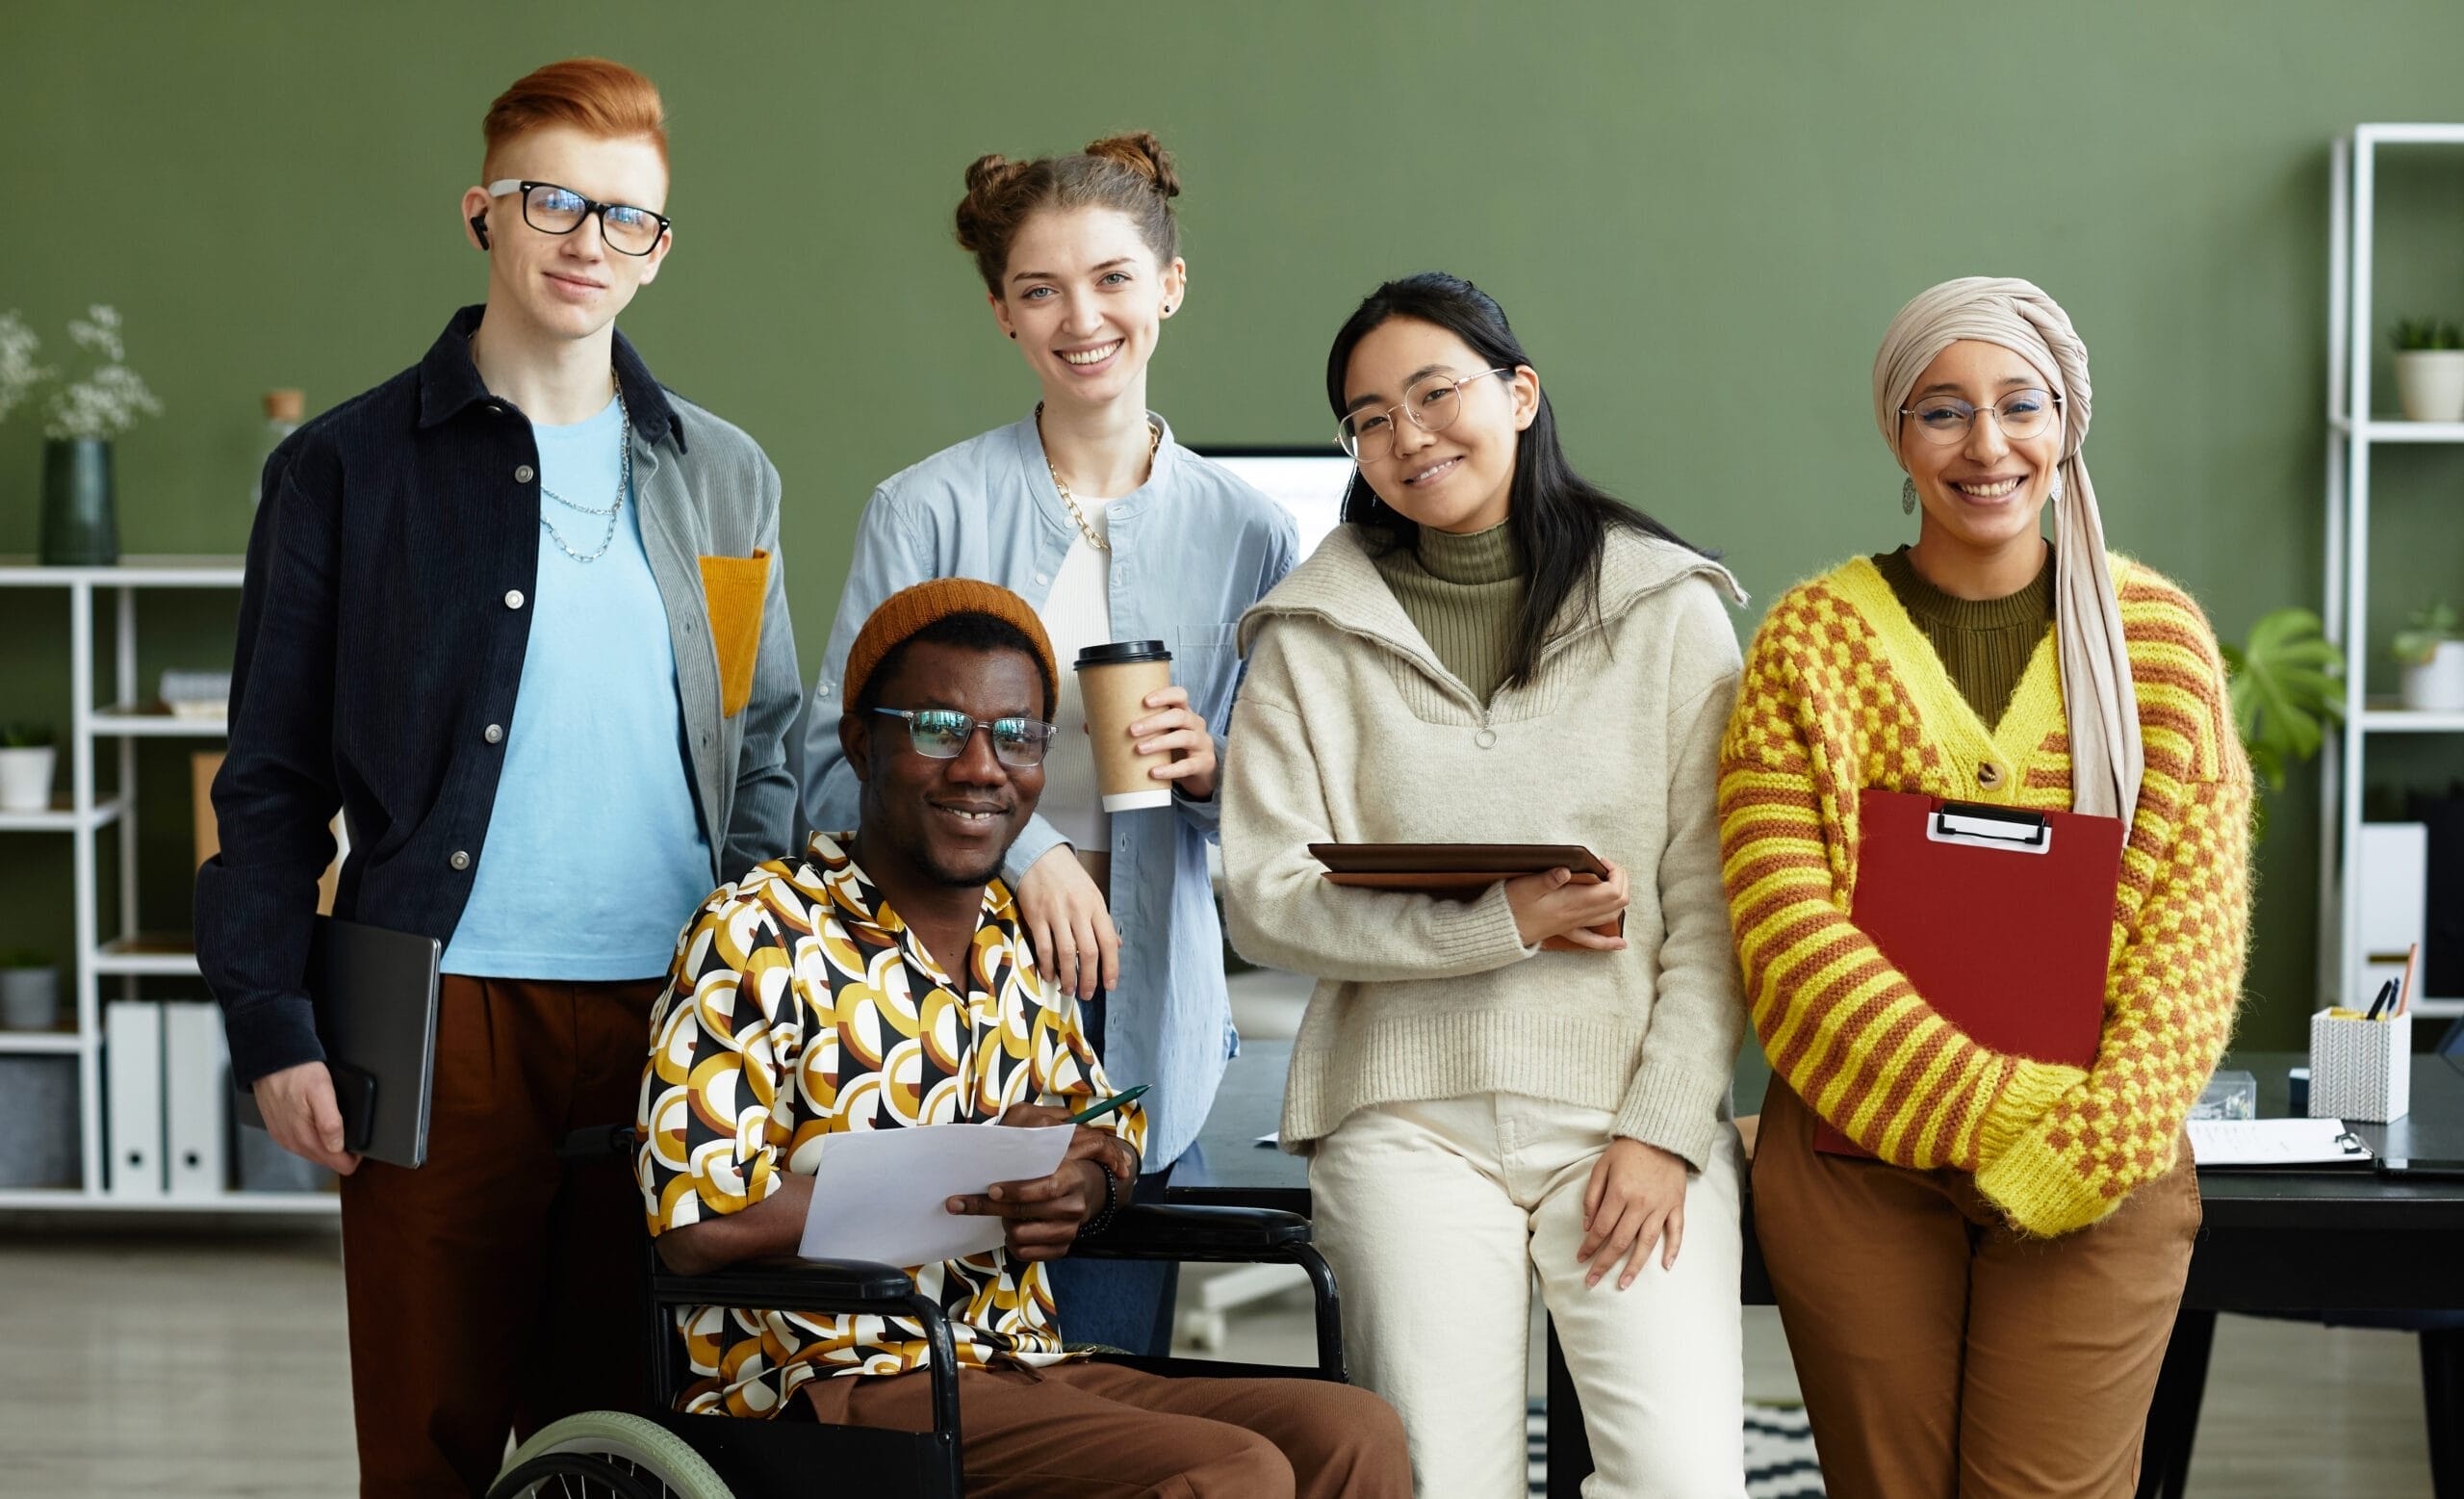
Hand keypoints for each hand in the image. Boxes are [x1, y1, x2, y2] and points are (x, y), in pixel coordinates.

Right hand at [251, 1060, 360, 1175]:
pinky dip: (313, 1138)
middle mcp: (293, 1143)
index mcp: (305, 1137)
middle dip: (342, 1152)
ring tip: (337, 1127)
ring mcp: (284, 1138)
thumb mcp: (322, 1091)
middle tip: (351, 1132)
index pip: (338, 1164)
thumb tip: (337, 1147)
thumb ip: (330, 1122)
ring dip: (327, 1146)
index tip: (361, 1145)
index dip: (354, 1157)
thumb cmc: (297, 1072)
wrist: (271, 1061)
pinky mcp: (279, 1131)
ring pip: (314, 1153)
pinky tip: (318, 1125)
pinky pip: (301, 1144)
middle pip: (327, 1161)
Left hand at [946, 1105, 1137, 1260]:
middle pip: (1023, 1213)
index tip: (991, 1189)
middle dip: (987, 1208)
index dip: (1016, 1191)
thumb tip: (988, 1142)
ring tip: (1002, 1215)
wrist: (1085, 1191)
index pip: (1045, 1188)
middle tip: (959, 1203)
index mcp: (1072, 1177)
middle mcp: (1073, 1206)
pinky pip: (1025, 1253)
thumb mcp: (1050, 1154)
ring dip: (1005, 1226)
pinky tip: (1012, 1230)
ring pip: (1021, 1235)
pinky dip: (1012, 1243)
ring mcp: (1069, 1230)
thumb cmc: (1056, 1169)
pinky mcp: (1062, 1248)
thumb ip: (1026, 1149)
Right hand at [1016, 845, 1119, 999]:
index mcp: (1096, 907)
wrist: (1040, 855)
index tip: (1109, 986)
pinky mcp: (1036, 916)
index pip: (1108, 943)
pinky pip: (1043, 946)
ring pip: (1067, 953)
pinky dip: (1047, 965)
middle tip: (1087, 994)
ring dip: (1068, 977)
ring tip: (1068, 990)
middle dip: (1089, 979)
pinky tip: (1049, 975)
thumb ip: (1103, 922)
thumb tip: (1116, 946)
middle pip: (1089, 952)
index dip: (1111, 968)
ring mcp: (1057, 914)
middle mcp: (1079, 911)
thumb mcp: (1093, 895)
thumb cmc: (1069, 876)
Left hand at [1128, 686, 1216, 800]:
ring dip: (1160, 742)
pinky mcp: (1202, 763)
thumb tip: (1089, 727)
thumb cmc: (1174, 747)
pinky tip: (1154, 773)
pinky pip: (1187, 766)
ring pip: (1183, 737)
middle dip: (1154, 722)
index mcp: (1183, 712)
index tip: (1145, 701)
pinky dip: (1170, 769)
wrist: (1200, 771)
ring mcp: (1201, 743)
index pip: (1180, 695)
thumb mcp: (1160, 734)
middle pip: (1179, 716)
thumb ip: (1135, 729)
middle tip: (1132, 730)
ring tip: (1139, 749)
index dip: (1165, 695)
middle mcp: (1195, 724)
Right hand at [1505, 858, 1629, 950]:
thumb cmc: (1511, 905)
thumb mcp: (1526, 887)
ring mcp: (1574, 925)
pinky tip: (1620, 944)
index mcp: (1572, 902)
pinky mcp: (1566, 931)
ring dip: (1619, 900)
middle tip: (1607, 868)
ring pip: (1611, 917)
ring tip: (1613, 885)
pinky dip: (1610, 942)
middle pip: (1618, 902)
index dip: (1615, 873)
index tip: (1601, 861)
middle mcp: (1578, 915)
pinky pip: (1594, 941)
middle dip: (1621, 881)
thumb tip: (1566, 871)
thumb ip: (1548, 879)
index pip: (1612, 890)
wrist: (1500, 930)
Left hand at [1575, 1138, 1687, 1288]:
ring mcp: (1661, 1206)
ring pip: (1647, 1243)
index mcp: (1620, 1193)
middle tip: (1592, 1282)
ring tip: (1624, 1284)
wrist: (1661, 1134)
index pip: (1601, 1228)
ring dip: (1634, 1266)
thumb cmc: (1627, 1151)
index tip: (1580, 1259)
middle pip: (1621, 1241)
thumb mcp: (1601, 1167)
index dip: (1589, 1246)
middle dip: (1604, 1264)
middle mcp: (1641, 1203)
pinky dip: (1672, 1250)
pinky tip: (1665, 1267)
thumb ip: (1592, 1196)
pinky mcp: (1676, 1205)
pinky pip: (1676, 1231)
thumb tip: (1587, 1225)